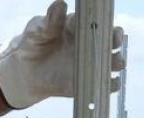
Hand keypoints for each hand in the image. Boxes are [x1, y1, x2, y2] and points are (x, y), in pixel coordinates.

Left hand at [0, 1, 123, 110]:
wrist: (27, 72)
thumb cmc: (33, 44)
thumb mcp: (37, 30)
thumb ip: (49, 21)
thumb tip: (60, 4)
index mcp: (78, 26)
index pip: (94, 20)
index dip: (98, 20)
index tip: (96, 22)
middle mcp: (89, 43)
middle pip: (110, 38)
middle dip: (115, 37)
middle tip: (114, 38)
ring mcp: (90, 64)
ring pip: (112, 60)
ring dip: (117, 61)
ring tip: (115, 62)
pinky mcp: (88, 82)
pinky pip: (105, 84)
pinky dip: (112, 84)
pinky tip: (112, 83)